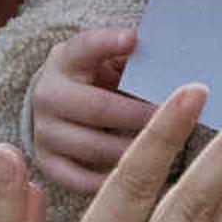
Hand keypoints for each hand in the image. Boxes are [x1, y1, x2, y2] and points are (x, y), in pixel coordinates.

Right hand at [31, 24, 155, 197]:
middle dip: (140, 115)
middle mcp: (48, 96)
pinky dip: (111, 182)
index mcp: (65, 60)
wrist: (59, 104)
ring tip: (166, 150)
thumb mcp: (108, 59)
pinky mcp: (47, 163)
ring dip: (134, 150)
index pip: (83, 47)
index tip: (133, 39)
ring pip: (93, 147)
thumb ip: (130, 57)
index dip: (107, 43)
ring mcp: (45, 132)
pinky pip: (80, 180)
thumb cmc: (98, 79)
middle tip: (176, 119)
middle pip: (98, 107)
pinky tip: (141, 178)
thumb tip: (168, 56)